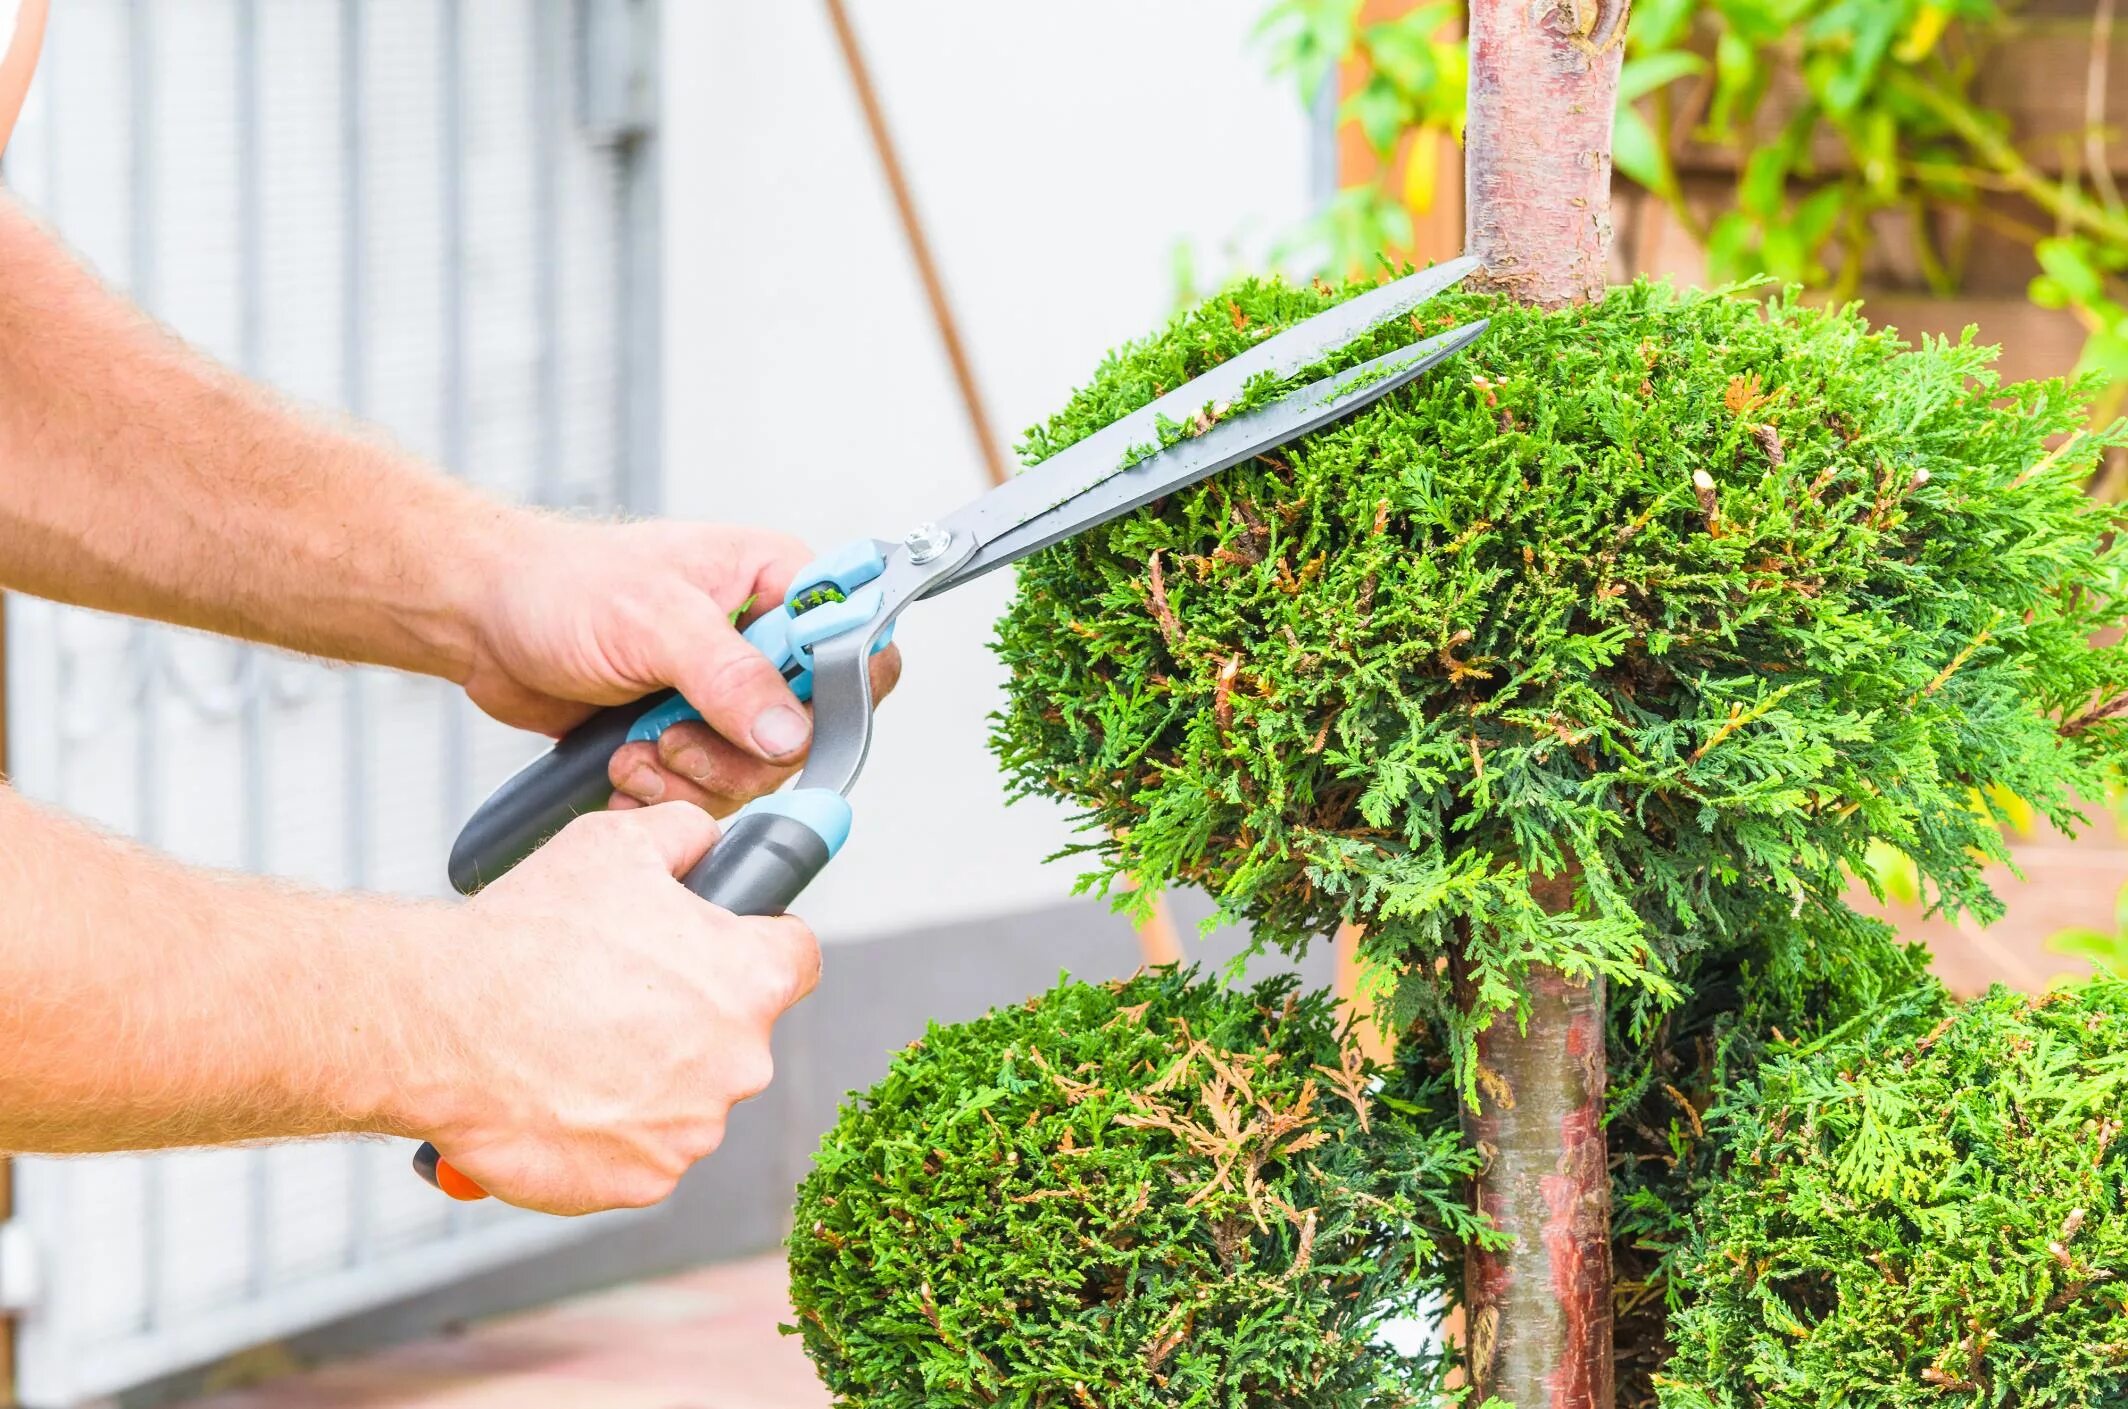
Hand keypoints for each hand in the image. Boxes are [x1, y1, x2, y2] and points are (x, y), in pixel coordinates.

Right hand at [400, 803, 820, 1213]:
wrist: (439, 1026)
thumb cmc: (526, 937)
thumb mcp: (616, 843)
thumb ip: (686, 835)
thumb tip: (709, 842)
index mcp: (750, 979)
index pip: (796, 958)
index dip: (758, 943)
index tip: (721, 946)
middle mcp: (739, 1062)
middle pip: (736, 1033)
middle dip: (688, 1017)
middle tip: (614, 995)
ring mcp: (692, 1130)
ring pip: (687, 1098)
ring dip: (646, 1078)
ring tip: (573, 1045)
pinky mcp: (642, 1181)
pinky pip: (641, 1153)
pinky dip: (607, 1133)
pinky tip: (560, 1095)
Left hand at [464, 516, 900, 814]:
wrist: (485, 621)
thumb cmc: (561, 586)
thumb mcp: (653, 620)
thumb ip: (730, 676)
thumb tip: (790, 732)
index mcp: (776, 582)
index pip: (855, 642)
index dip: (834, 692)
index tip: (783, 723)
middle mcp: (762, 639)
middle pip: (806, 728)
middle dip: (736, 752)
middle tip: (675, 739)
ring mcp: (726, 691)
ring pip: (758, 770)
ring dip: (691, 775)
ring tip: (636, 748)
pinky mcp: (691, 733)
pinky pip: (711, 788)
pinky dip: (665, 791)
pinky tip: (623, 763)